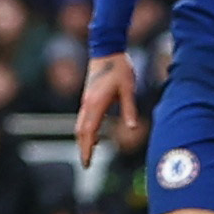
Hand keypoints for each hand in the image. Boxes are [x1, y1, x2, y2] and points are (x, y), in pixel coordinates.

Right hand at [75, 53, 138, 167]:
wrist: (106, 49)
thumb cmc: (119, 68)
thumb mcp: (128, 89)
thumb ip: (129, 109)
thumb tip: (133, 128)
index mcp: (96, 104)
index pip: (89, 132)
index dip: (87, 149)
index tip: (87, 163)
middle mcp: (87, 104)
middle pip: (81, 132)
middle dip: (83, 148)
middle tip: (87, 163)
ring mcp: (86, 100)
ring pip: (80, 125)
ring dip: (84, 140)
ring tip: (90, 152)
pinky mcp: (88, 96)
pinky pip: (84, 118)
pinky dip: (86, 130)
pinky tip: (95, 135)